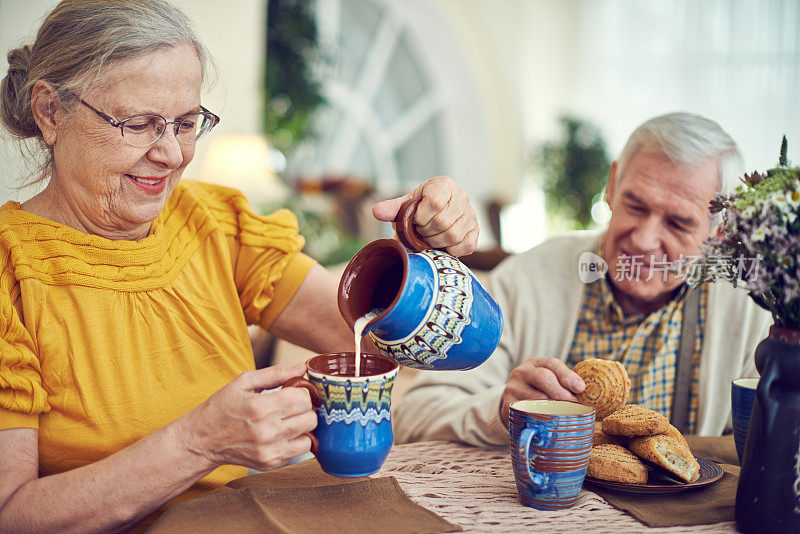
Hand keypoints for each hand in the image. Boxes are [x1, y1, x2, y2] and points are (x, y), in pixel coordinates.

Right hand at [178, 363, 317, 470]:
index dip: (302, 393)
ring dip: (302, 427)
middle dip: (304, 409)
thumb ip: (276, 373)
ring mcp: (269, 452)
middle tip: (291, 406)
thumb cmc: (222, 407)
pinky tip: (281, 433)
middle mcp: (267, 432)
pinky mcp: (270, 464)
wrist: (202, 440)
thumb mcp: (244, 382)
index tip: (294, 392)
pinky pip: (298, 452)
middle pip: (310, 419)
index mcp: (261, 407)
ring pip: (309, 437)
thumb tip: (302, 367)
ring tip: (287, 420)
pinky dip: (295, 441)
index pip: (304, 399)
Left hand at [372, 175, 478, 256]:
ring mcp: (471, 214)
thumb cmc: (420, 207)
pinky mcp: (476, 231)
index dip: (421, 216)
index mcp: (444, 184)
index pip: (435, 202)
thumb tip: (376, 211)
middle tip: (420, 232)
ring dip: (436, 242)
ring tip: (429, 238)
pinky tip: (441, 244)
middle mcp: (462, 196)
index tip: (415, 220)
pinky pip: (465, 246)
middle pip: (443, 222)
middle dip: (425, 232)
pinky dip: (450, 250)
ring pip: (453, 235)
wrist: (437, 212)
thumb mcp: (406, 204)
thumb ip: (393, 208)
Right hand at [500, 357, 585, 427]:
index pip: (552, 364)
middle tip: (574, 406)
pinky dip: (541, 417)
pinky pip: (528, 411)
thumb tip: (581, 389)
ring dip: (554, 408)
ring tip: (564, 415)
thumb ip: (564, 383)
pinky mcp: (508, 405)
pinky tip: (549, 421)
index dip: (568, 376)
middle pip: (544, 378)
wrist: (511, 402)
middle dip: (562, 393)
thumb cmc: (538, 392)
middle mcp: (521, 372)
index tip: (580, 388)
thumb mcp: (548, 381)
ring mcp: (513, 388)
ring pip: (537, 397)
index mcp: (535, 364)